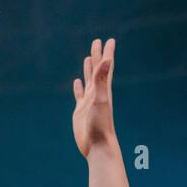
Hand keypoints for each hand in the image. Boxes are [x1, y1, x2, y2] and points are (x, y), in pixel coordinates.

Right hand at [72, 37, 116, 157]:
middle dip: (98, 55)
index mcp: (103, 90)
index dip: (107, 53)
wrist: (98, 146)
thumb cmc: (101, 125)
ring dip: (89, 69)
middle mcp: (97, 94)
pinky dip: (78, 87)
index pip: (105, 67)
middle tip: (97, 41)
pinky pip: (79, 95)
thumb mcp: (101, 99)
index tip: (109, 40)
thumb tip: (107, 60)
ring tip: (88, 58)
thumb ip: (101, 79)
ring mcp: (89, 102)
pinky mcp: (80, 111)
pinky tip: (77, 82)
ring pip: (89, 81)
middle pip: (97, 70)